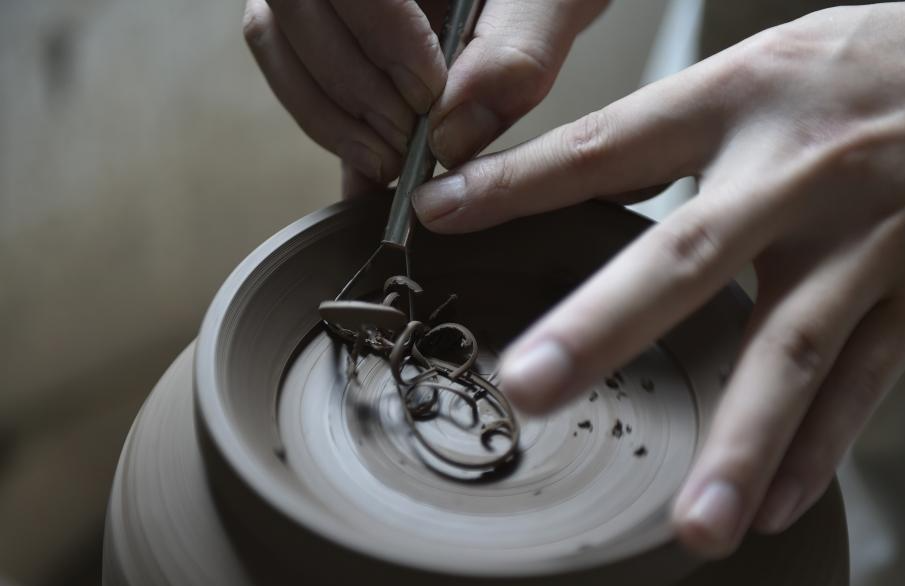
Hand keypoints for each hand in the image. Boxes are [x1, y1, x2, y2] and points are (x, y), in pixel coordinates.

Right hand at [243, 0, 607, 196]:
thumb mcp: (548, 6)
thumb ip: (514, 57)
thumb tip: (449, 136)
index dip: (381, 34)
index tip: (429, 94)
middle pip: (292, 7)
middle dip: (352, 86)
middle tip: (409, 143)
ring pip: (273, 39)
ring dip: (330, 115)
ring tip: (392, 161)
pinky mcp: (316, 29)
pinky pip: (288, 71)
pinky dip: (329, 128)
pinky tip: (375, 167)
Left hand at [411, 1, 904, 556]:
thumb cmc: (889, 68)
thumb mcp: (781, 66)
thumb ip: (691, 133)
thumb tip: (597, 185)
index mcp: (746, 97)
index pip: (610, 146)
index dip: (521, 184)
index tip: (440, 217)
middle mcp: (798, 170)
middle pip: (684, 256)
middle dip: (600, 326)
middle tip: (524, 388)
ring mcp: (867, 239)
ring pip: (788, 350)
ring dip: (738, 444)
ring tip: (691, 525)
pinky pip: (866, 385)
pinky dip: (820, 451)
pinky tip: (776, 510)